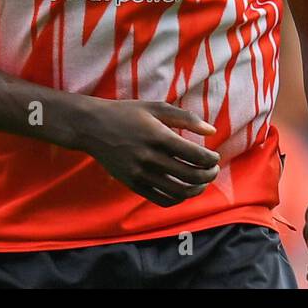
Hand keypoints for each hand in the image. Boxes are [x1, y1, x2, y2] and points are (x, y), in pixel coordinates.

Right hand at [78, 99, 219, 207]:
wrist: (92, 127)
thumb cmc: (127, 113)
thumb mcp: (157, 108)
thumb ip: (186, 118)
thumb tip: (212, 130)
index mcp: (159, 137)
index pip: (196, 155)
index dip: (211, 159)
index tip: (215, 157)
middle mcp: (150, 158)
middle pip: (191, 176)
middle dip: (208, 175)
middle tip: (213, 170)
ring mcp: (140, 174)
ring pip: (178, 192)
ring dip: (197, 189)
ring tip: (202, 182)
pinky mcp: (133, 184)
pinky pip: (161, 199)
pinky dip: (178, 198)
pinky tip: (184, 190)